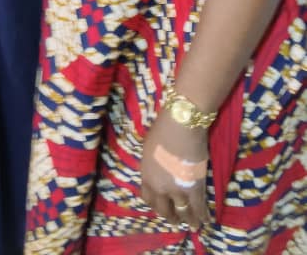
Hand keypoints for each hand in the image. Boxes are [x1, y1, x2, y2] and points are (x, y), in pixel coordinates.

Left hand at [140, 109, 209, 231]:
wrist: (181, 126)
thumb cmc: (162, 129)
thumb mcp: (148, 148)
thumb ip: (150, 163)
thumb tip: (154, 169)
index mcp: (146, 176)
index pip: (147, 198)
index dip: (155, 204)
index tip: (160, 207)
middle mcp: (160, 188)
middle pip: (163, 209)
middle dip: (170, 216)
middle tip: (175, 221)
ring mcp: (177, 190)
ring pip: (182, 211)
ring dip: (187, 220)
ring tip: (191, 225)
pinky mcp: (195, 188)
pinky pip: (198, 207)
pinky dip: (202, 215)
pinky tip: (205, 221)